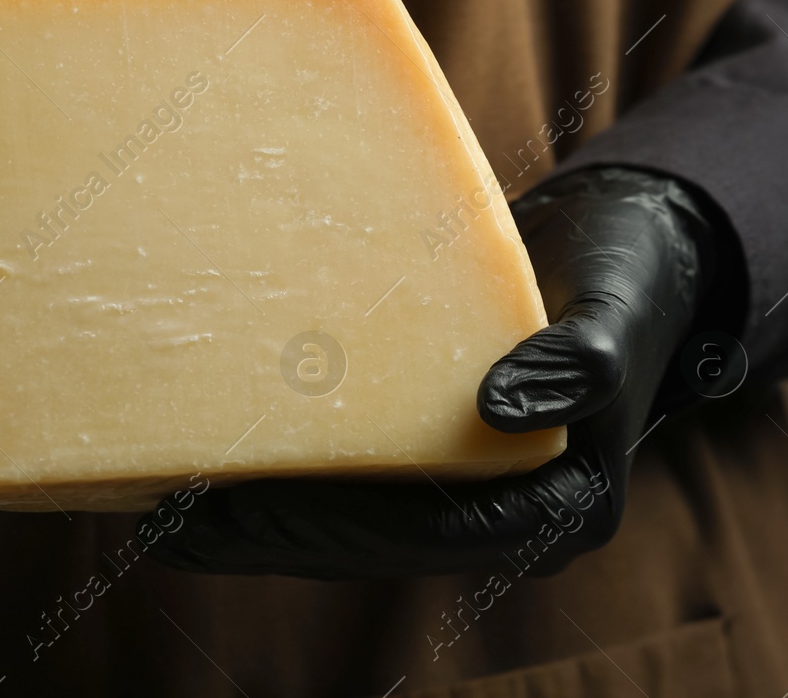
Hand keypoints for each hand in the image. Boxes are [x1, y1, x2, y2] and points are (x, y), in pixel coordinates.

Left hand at [147, 166, 718, 578]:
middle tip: (165, 519)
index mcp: (561, 500)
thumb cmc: (629, 273)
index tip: (235, 511)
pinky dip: (279, 474)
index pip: (429, 529)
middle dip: (268, 535)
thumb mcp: (620, 308)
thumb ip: (582, 360)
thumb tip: (501, 406)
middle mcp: (506, 509)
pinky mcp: (431, 449)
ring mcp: (466, 485)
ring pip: (349, 521)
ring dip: (258, 519)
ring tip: (158, 505)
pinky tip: (206, 459)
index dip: (328, 527)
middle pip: (371, 540)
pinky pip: (348, 477)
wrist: (625, 246)